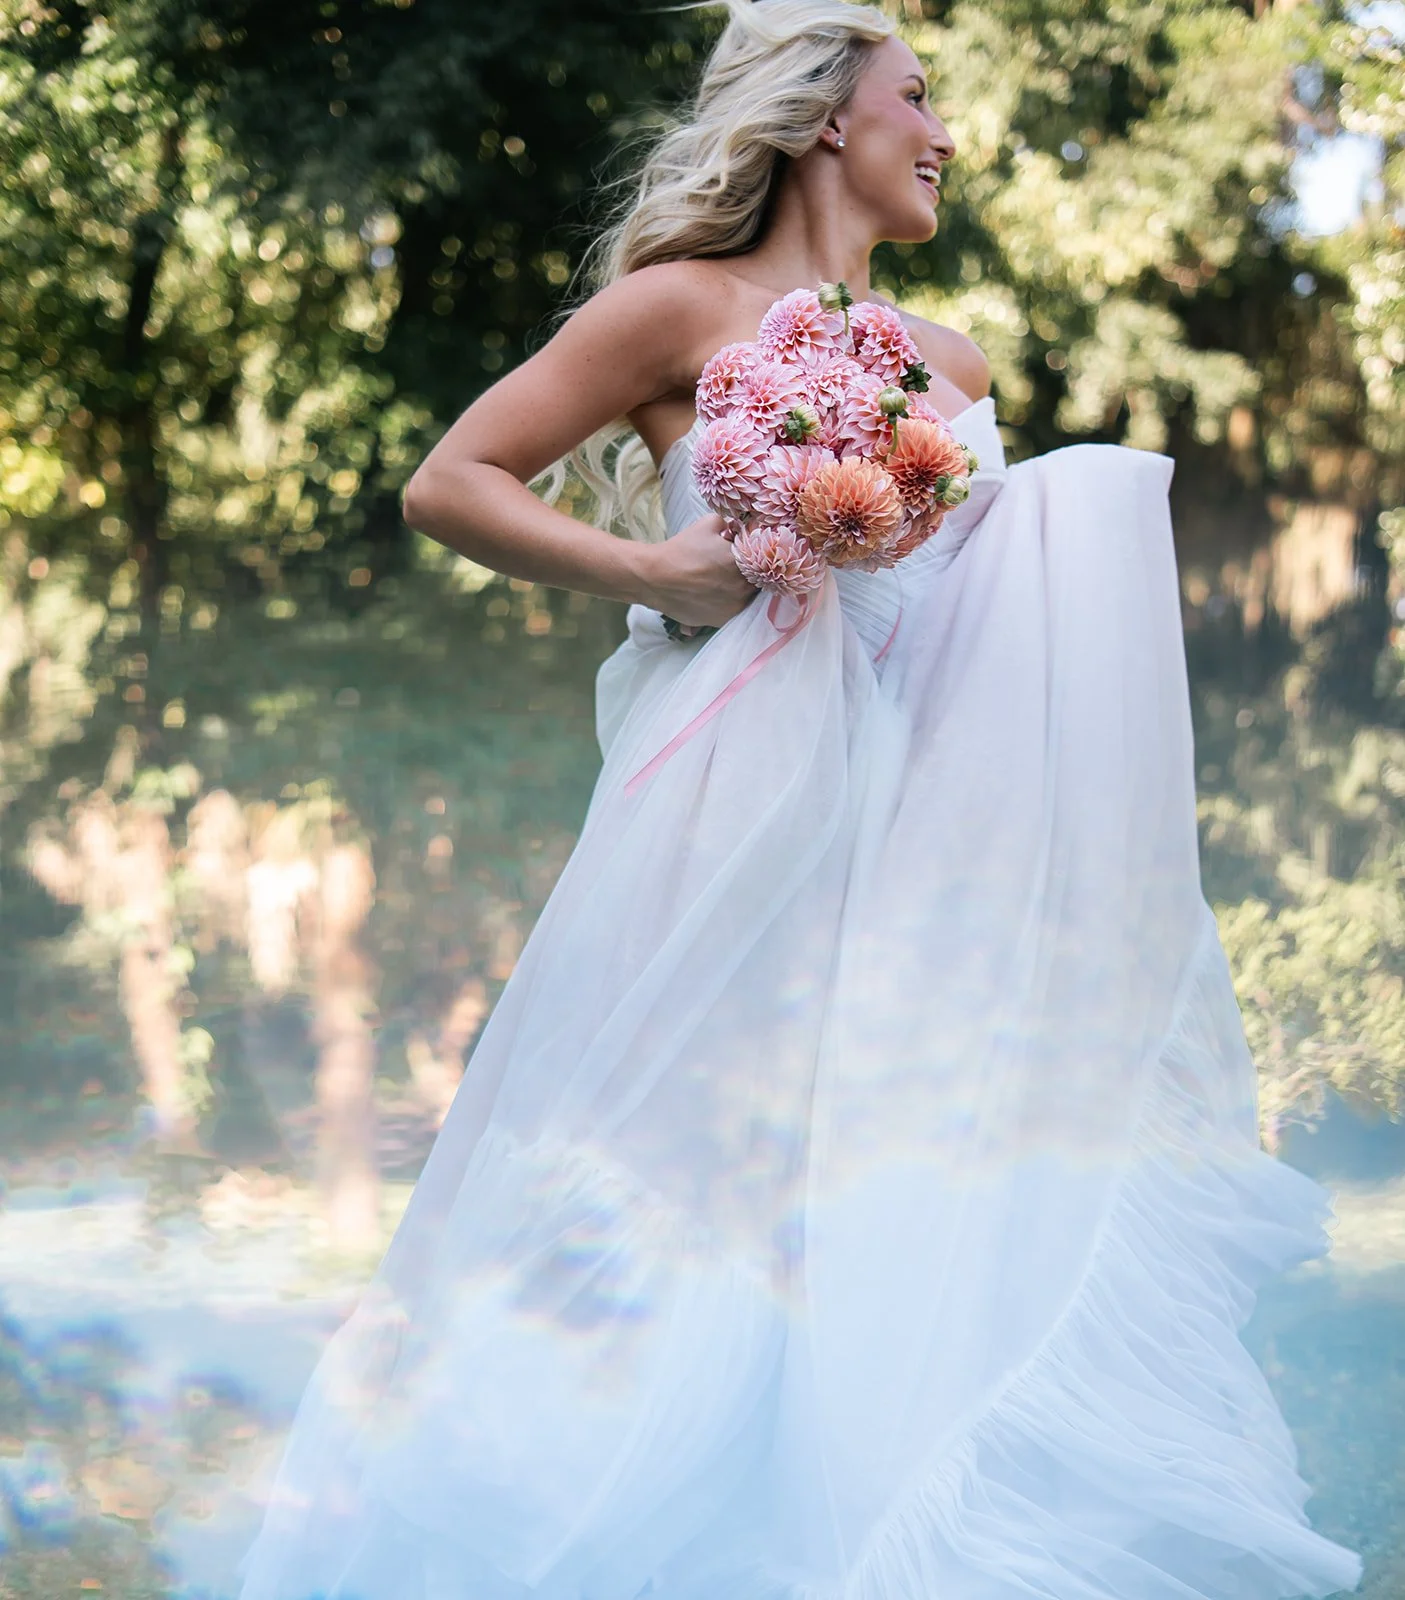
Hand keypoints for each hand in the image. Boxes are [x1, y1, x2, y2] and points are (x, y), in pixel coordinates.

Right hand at [634, 512, 759, 629]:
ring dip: (738, 589)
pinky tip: (712, 594)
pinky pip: (732, 610)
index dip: (754, 555)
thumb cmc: (682, 549)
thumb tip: (738, 529)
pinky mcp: (722, 620)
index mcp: (744, 561)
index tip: (744, 553)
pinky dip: (727, 602)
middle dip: (747, 572)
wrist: (656, 578)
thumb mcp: (708, 524)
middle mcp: (744, 586)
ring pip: (746, 596)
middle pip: (757, 579)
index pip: (762, 558)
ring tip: (719, 581)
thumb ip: (730, 524)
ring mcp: (734, 606)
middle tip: (729, 566)